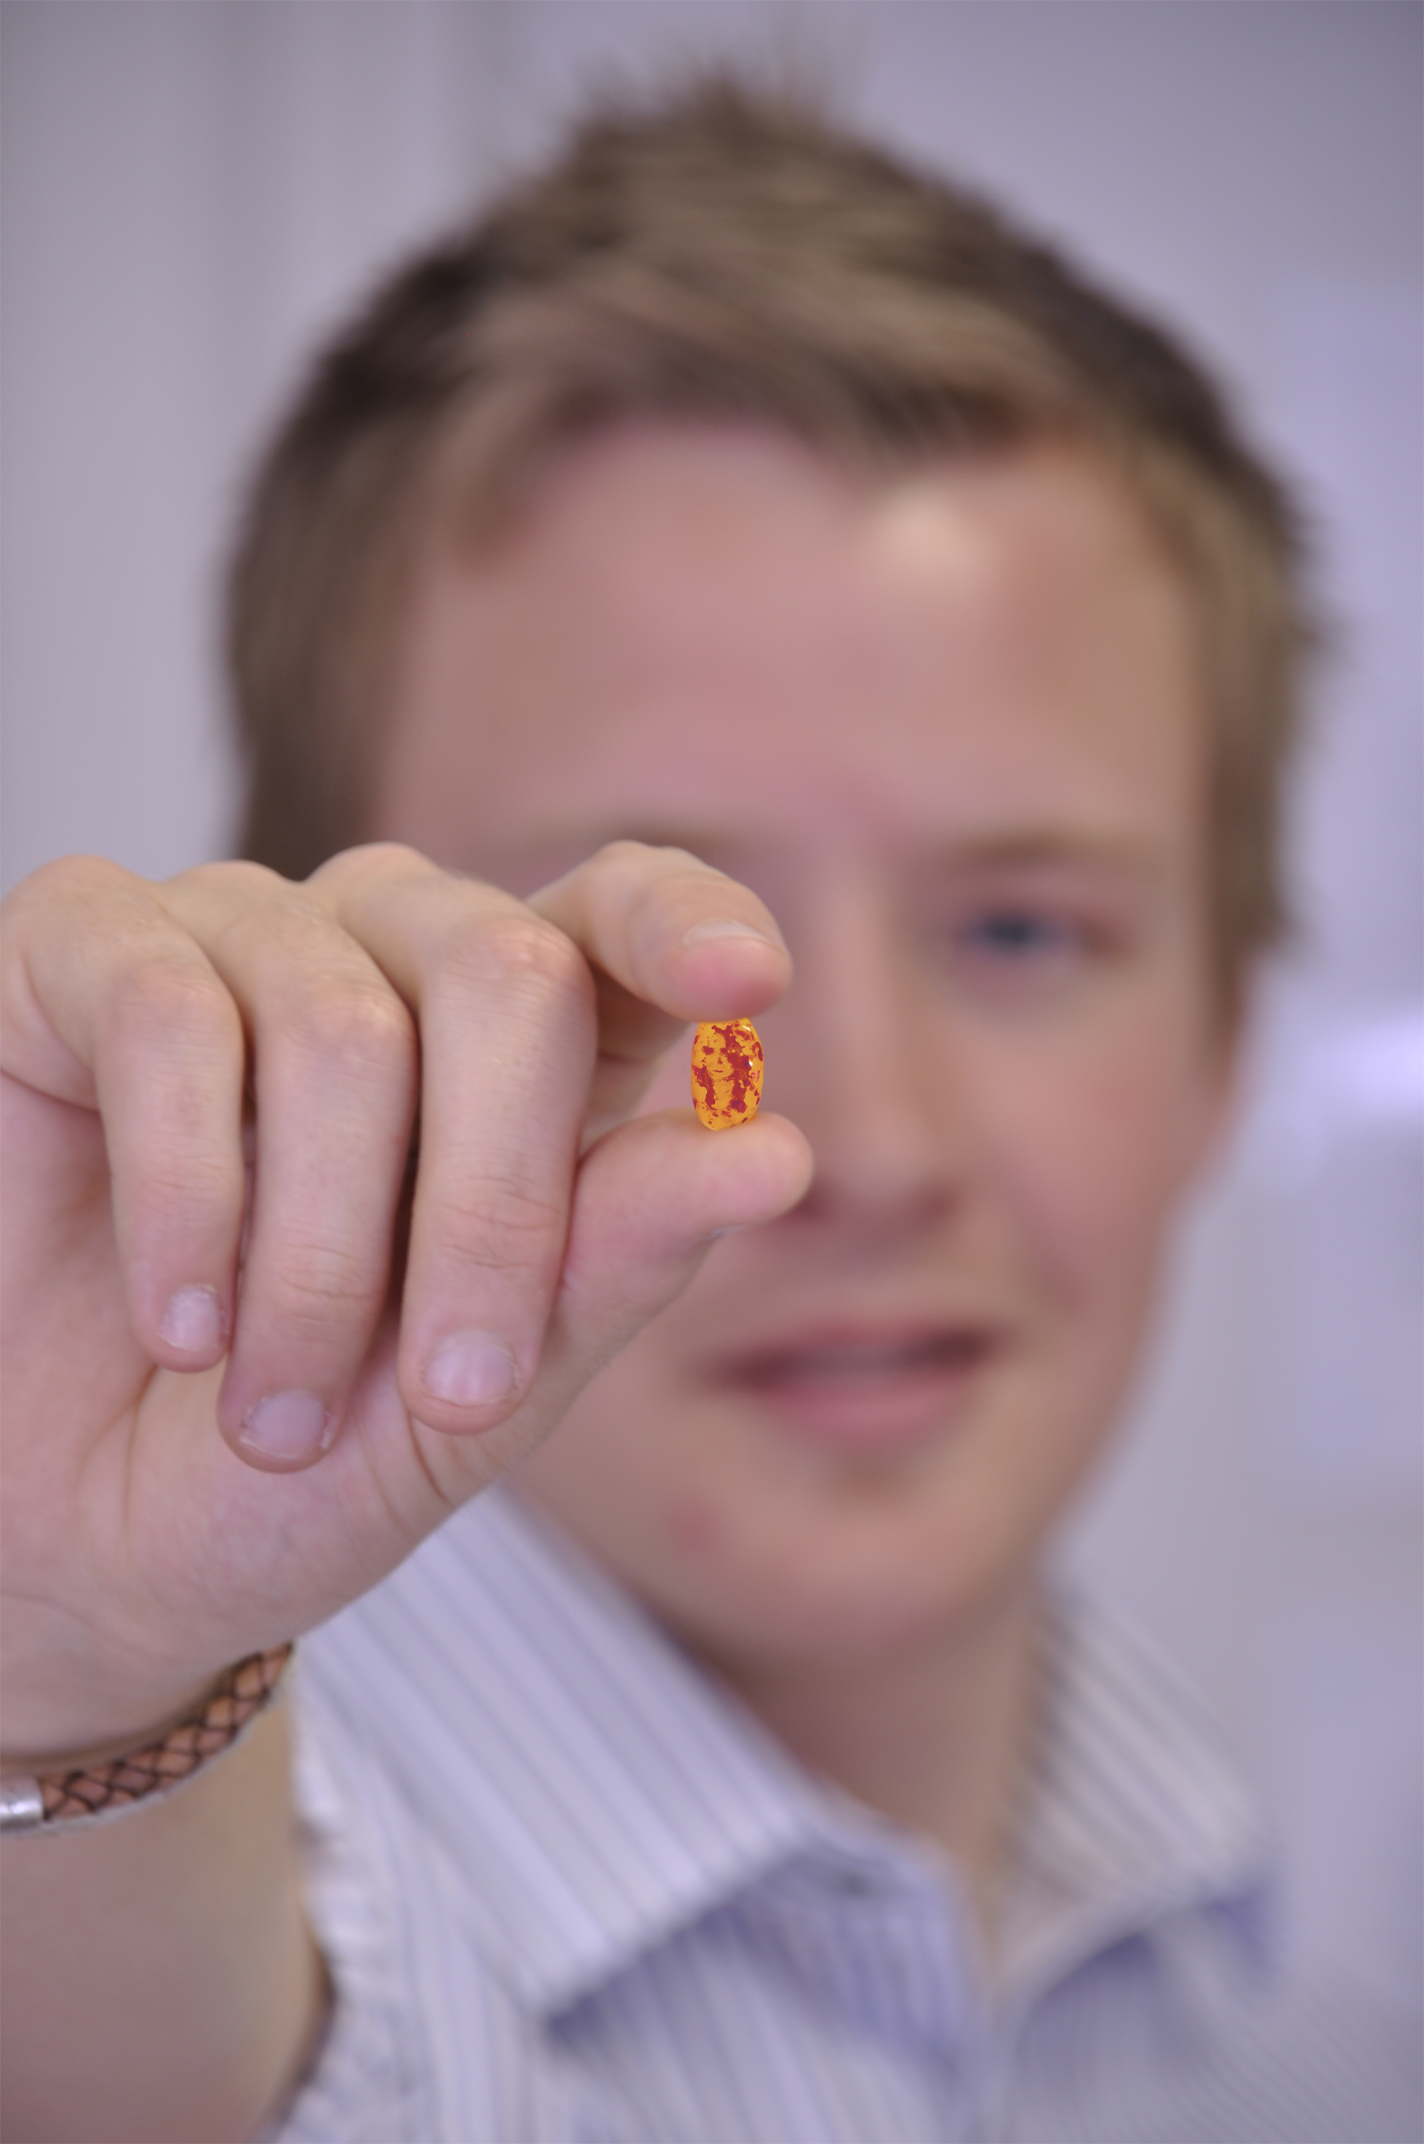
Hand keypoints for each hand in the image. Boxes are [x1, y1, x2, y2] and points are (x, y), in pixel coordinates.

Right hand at [1, 842, 810, 1758]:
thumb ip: (614, 1261)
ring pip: (338, 1022)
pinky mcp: (77, 950)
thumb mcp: (482, 1392)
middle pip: (504, 972)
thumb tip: (774, 1152)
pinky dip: (189, 1192)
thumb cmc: (298, 1463)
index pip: (622, 917)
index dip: (684, 924)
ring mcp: (232, 938)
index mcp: (521, 1046)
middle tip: (451, 1389)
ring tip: (275, 1406)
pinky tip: (180, 1319)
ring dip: (316, 1255)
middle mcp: (388, 957)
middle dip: (490, 1206)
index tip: (744, 983)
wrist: (81, 1549)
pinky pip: (165, 1012)